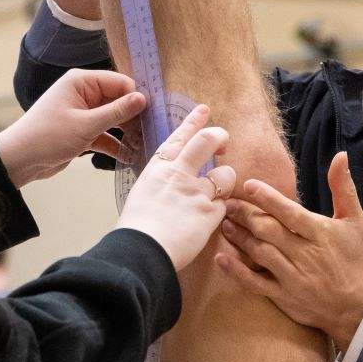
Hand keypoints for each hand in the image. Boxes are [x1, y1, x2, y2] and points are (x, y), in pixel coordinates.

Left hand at [0, 69, 146, 185]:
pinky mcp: (82, 132)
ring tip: (143, 146)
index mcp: (81, 82)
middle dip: (134, 117)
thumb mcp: (85, 125)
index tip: (155, 113)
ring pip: (114, 120)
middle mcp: (83, 94)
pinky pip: (105, 135)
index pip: (119, 83)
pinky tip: (128, 157)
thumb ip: (116, 112)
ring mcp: (83, 113)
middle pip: (119, 101)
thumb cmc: (47, 137)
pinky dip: (115, 145)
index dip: (137, 97)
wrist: (19, 161)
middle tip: (152, 133)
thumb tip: (143, 99)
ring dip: (127, 134)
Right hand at [115, 104, 235, 270]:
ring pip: (226, 174)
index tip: (204, 110)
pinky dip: (220, 211)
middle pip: (207, 141)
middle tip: (223, 143)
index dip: (194, 122)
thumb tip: (171, 185)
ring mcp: (196, 192)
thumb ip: (162, 184)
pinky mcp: (210, 212)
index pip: (179, 137)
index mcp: (158, 169)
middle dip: (219, 136)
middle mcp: (179, 174)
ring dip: (226, 181)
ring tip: (219, 192)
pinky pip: (225, 205)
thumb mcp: (142, 195)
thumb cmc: (136, 230)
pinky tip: (209, 219)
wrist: (141, 251)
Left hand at [215, 151, 362, 344]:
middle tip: (227, 203)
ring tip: (223, 223)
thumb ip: (343, 188)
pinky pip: (255, 283)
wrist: (353, 306)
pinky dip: (236, 271)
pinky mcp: (282, 296)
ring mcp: (292, 277)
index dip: (268, 198)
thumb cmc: (352, 259)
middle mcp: (304, 254)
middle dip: (245, 216)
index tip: (248, 185)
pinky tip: (221, 258)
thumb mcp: (355, 221)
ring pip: (259, 253)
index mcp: (320, 233)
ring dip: (238, 237)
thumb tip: (340, 156)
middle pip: (269, 231)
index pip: (290, 213)